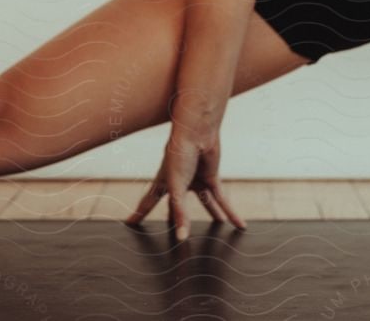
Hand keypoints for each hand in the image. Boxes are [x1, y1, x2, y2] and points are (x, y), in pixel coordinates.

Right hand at [123, 123, 245, 239]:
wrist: (197, 132)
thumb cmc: (179, 153)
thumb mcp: (176, 187)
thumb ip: (179, 213)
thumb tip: (182, 237)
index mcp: (163, 182)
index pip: (148, 202)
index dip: (140, 213)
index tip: (130, 223)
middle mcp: (179, 183)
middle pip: (177, 206)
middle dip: (176, 218)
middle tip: (174, 232)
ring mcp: (196, 180)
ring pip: (206, 202)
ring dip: (213, 214)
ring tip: (218, 226)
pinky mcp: (212, 178)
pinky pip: (222, 199)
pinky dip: (230, 212)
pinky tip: (239, 224)